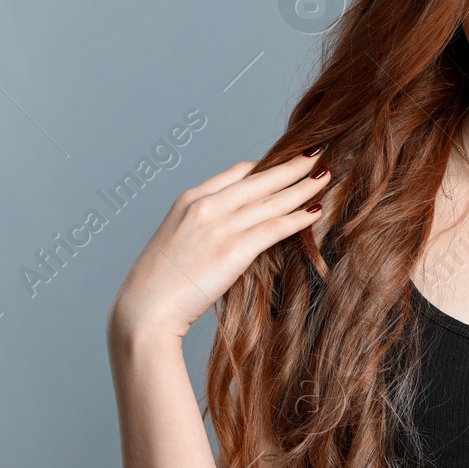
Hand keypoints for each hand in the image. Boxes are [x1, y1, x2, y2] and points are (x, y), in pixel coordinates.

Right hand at [107, 145, 331, 342]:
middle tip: (316, 156)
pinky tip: (315, 211)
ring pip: (272, 200)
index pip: (236, 172)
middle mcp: (206, 206)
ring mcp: (219, 226)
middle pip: (260, 179)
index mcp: (189, 200)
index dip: (265, 166)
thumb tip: (230, 228)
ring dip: (303, 186)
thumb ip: (202, 227)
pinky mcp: (233, 250)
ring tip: (325, 176)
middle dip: (292, 166)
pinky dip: (298, 217)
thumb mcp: (176, 242)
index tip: (284, 163)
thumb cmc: (158, 286)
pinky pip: (274, 227)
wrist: (143, 311)